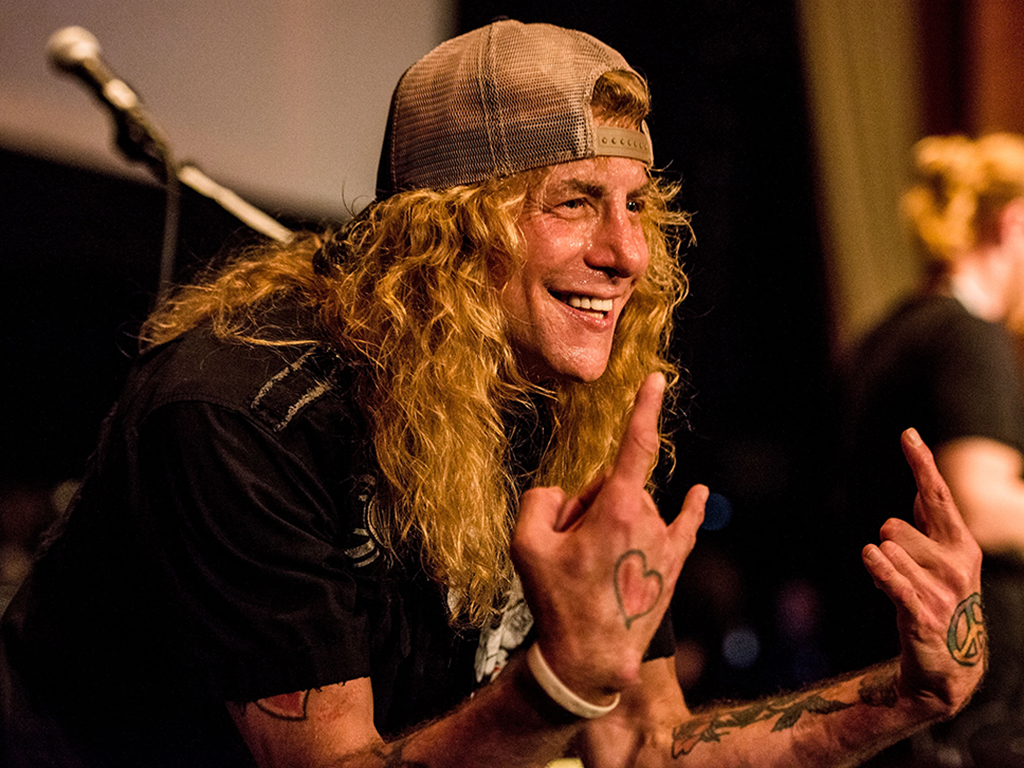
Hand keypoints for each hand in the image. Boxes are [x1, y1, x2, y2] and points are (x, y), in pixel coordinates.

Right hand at [512, 373, 706, 702]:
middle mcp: (649, 519)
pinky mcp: (672, 564)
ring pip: (635, 507)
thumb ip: (541, 500)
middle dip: (592, 501)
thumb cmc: (557, 601)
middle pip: (616, 485)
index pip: (634, 446)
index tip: (657, 378)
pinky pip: (684, 524)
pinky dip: (690, 507)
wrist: (592, 657)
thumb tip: (566, 496)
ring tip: (592, 567)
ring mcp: (663, 543)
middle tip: (570, 546)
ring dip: (613, 522)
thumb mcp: (526, 546)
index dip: (644, 408)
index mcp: (616, 509)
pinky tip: (700, 492)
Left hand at [862, 428, 984, 718]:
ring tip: (900, 592)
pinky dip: (879, 569)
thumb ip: (928, 525)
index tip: (907, 433)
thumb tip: (924, 489)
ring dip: (881, 568)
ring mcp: (943, 592)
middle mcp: (957, 565)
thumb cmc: (936, 601)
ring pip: (886, 552)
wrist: (948, 665)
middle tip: (902, 572)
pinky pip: (892, 580)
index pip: (938, 496)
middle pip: (894, 526)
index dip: (922, 463)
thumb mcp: (935, 560)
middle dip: (888, 544)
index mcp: (961, 545)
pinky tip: (870, 558)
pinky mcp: (923, 616)